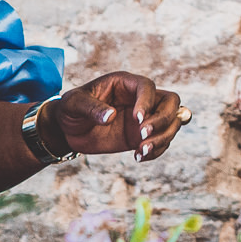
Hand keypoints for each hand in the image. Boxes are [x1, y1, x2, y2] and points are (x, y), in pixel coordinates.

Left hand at [52, 72, 186, 161]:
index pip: (147, 87)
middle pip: (171, 102)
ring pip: (172, 123)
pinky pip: (161, 142)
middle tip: (143, 135)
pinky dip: (156, 151)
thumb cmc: (71, 108)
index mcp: (126, 84)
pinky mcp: (141, 136)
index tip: (137, 120)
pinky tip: (139, 157)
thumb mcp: (74, 104)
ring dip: (163, 138)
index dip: (147, 102)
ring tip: (141, 150)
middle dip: (163, 120)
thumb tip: (110, 116)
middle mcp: (140, 99)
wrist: (68, 129)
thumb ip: (91, 108)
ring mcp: (144, 118)